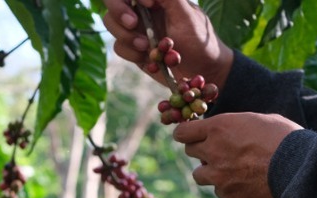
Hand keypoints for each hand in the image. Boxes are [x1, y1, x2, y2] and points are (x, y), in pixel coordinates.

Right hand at [102, 0, 233, 89]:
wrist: (204, 72)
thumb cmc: (200, 40)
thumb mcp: (187, 15)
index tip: (150, 5)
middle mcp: (142, 10)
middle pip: (112, 3)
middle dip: (119, 12)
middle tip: (133, 24)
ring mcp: (137, 29)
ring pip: (112, 24)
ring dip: (127, 37)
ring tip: (147, 47)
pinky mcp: (134, 50)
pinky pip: (119, 47)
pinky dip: (132, 54)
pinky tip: (150, 60)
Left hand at [173, 112, 302, 197]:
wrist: (298, 168)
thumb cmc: (285, 138)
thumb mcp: (260, 120)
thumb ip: (238, 125)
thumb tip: (232, 128)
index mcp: (218, 127)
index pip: (183, 131)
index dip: (186, 133)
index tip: (191, 135)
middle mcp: (212, 151)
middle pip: (190, 151)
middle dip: (201, 150)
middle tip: (216, 151)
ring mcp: (218, 175)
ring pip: (199, 175)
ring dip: (210, 172)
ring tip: (230, 169)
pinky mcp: (228, 194)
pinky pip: (218, 191)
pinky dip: (227, 188)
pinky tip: (244, 183)